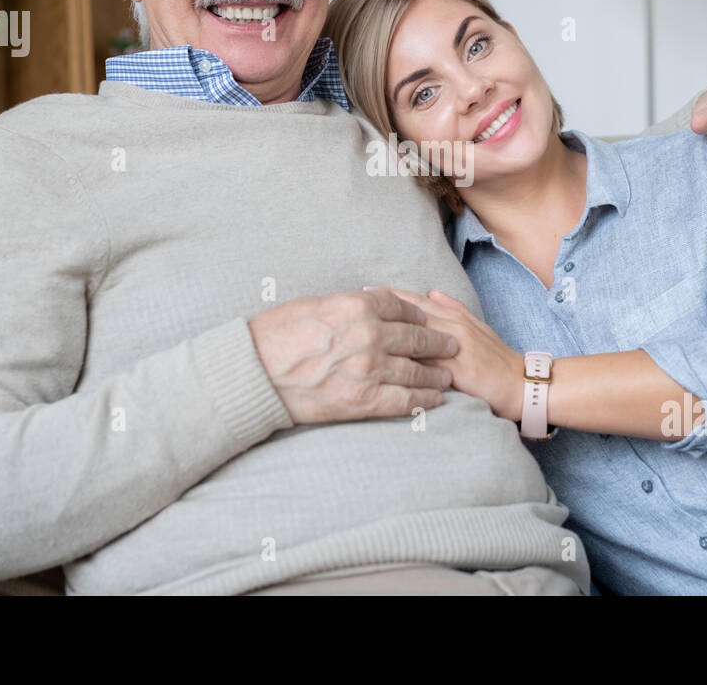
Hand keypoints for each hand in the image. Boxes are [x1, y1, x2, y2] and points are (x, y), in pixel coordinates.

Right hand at [247, 289, 456, 424]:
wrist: (254, 374)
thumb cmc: (274, 335)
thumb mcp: (312, 305)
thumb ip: (345, 306)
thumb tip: (363, 307)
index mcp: (356, 305)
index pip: (400, 306)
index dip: (417, 314)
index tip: (426, 320)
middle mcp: (370, 334)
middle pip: (416, 337)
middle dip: (437, 343)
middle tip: (452, 345)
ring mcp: (370, 369)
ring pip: (415, 371)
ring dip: (435, 373)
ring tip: (447, 376)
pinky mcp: (363, 400)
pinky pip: (404, 400)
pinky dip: (424, 400)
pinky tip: (435, 400)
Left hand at [367, 286, 523, 421]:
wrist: (521, 384)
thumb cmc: (497, 359)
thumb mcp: (477, 327)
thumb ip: (454, 309)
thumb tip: (433, 293)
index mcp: (454, 318)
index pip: (415, 302)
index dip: (389, 296)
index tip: (364, 290)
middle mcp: (452, 328)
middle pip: (409, 315)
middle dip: (380, 310)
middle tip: (352, 305)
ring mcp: (453, 348)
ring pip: (415, 335)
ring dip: (388, 332)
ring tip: (362, 329)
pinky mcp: (456, 370)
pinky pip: (425, 363)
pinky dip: (404, 360)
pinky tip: (383, 361)